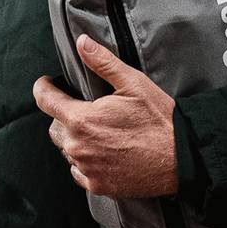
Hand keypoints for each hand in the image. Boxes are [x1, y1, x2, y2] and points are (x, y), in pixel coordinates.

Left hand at [33, 35, 178, 198]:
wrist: (183, 159)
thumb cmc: (159, 120)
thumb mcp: (133, 83)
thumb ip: (102, 62)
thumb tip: (82, 42)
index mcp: (81, 119)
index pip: (45, 101)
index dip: (43, 88)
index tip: (46, 84)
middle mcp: (78, 146)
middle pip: (55, 127)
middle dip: (64, 115)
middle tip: (86, 110)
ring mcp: (87, 168)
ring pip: (67, 149)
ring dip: (76, 139)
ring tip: (99, 131)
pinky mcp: (98, 185)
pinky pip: (79, 170)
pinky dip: (86, 161)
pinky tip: (103, 153)